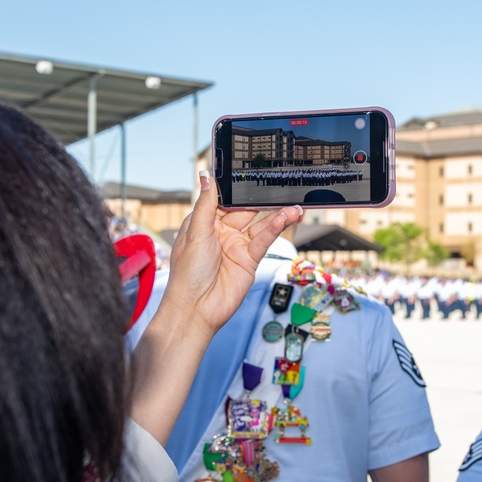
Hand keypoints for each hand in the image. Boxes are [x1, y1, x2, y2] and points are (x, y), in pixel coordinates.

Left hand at [163, 170, 302, 335]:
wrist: (196, 309)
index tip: (252, 171)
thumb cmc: (187, 274)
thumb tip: (206, 176)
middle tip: (279, 185)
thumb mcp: (195, 233)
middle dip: (262, 199)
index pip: (224, 199)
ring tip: (294, 206)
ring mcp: (236, 246)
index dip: (237, 187)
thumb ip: (206, 204)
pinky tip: (285, 219)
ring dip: (276, 215)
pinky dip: (275, 229)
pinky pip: (263, 240)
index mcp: (204, 223)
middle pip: (246, 210)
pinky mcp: (249, 260)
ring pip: (259, 225)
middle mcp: (221, 233)